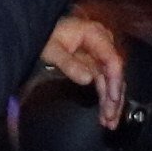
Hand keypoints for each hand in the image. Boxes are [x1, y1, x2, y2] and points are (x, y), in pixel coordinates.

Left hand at [44, 11, 127, 125]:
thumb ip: (69, 64)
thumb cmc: (44, 35)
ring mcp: (97, 54)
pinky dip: (103, 96)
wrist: (36, 29)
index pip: (113, 61)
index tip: (113, 100)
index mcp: (95, 35)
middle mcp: (101, 44)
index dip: (115, 82)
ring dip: (110, 101)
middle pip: (114, 73)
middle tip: (111, 118)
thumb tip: (88, 79)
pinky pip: (102, 82)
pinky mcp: (92, 63)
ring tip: (109, 121)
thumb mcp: (52, 49)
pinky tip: (104, 112)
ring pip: (110, 80)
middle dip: (114, 98)